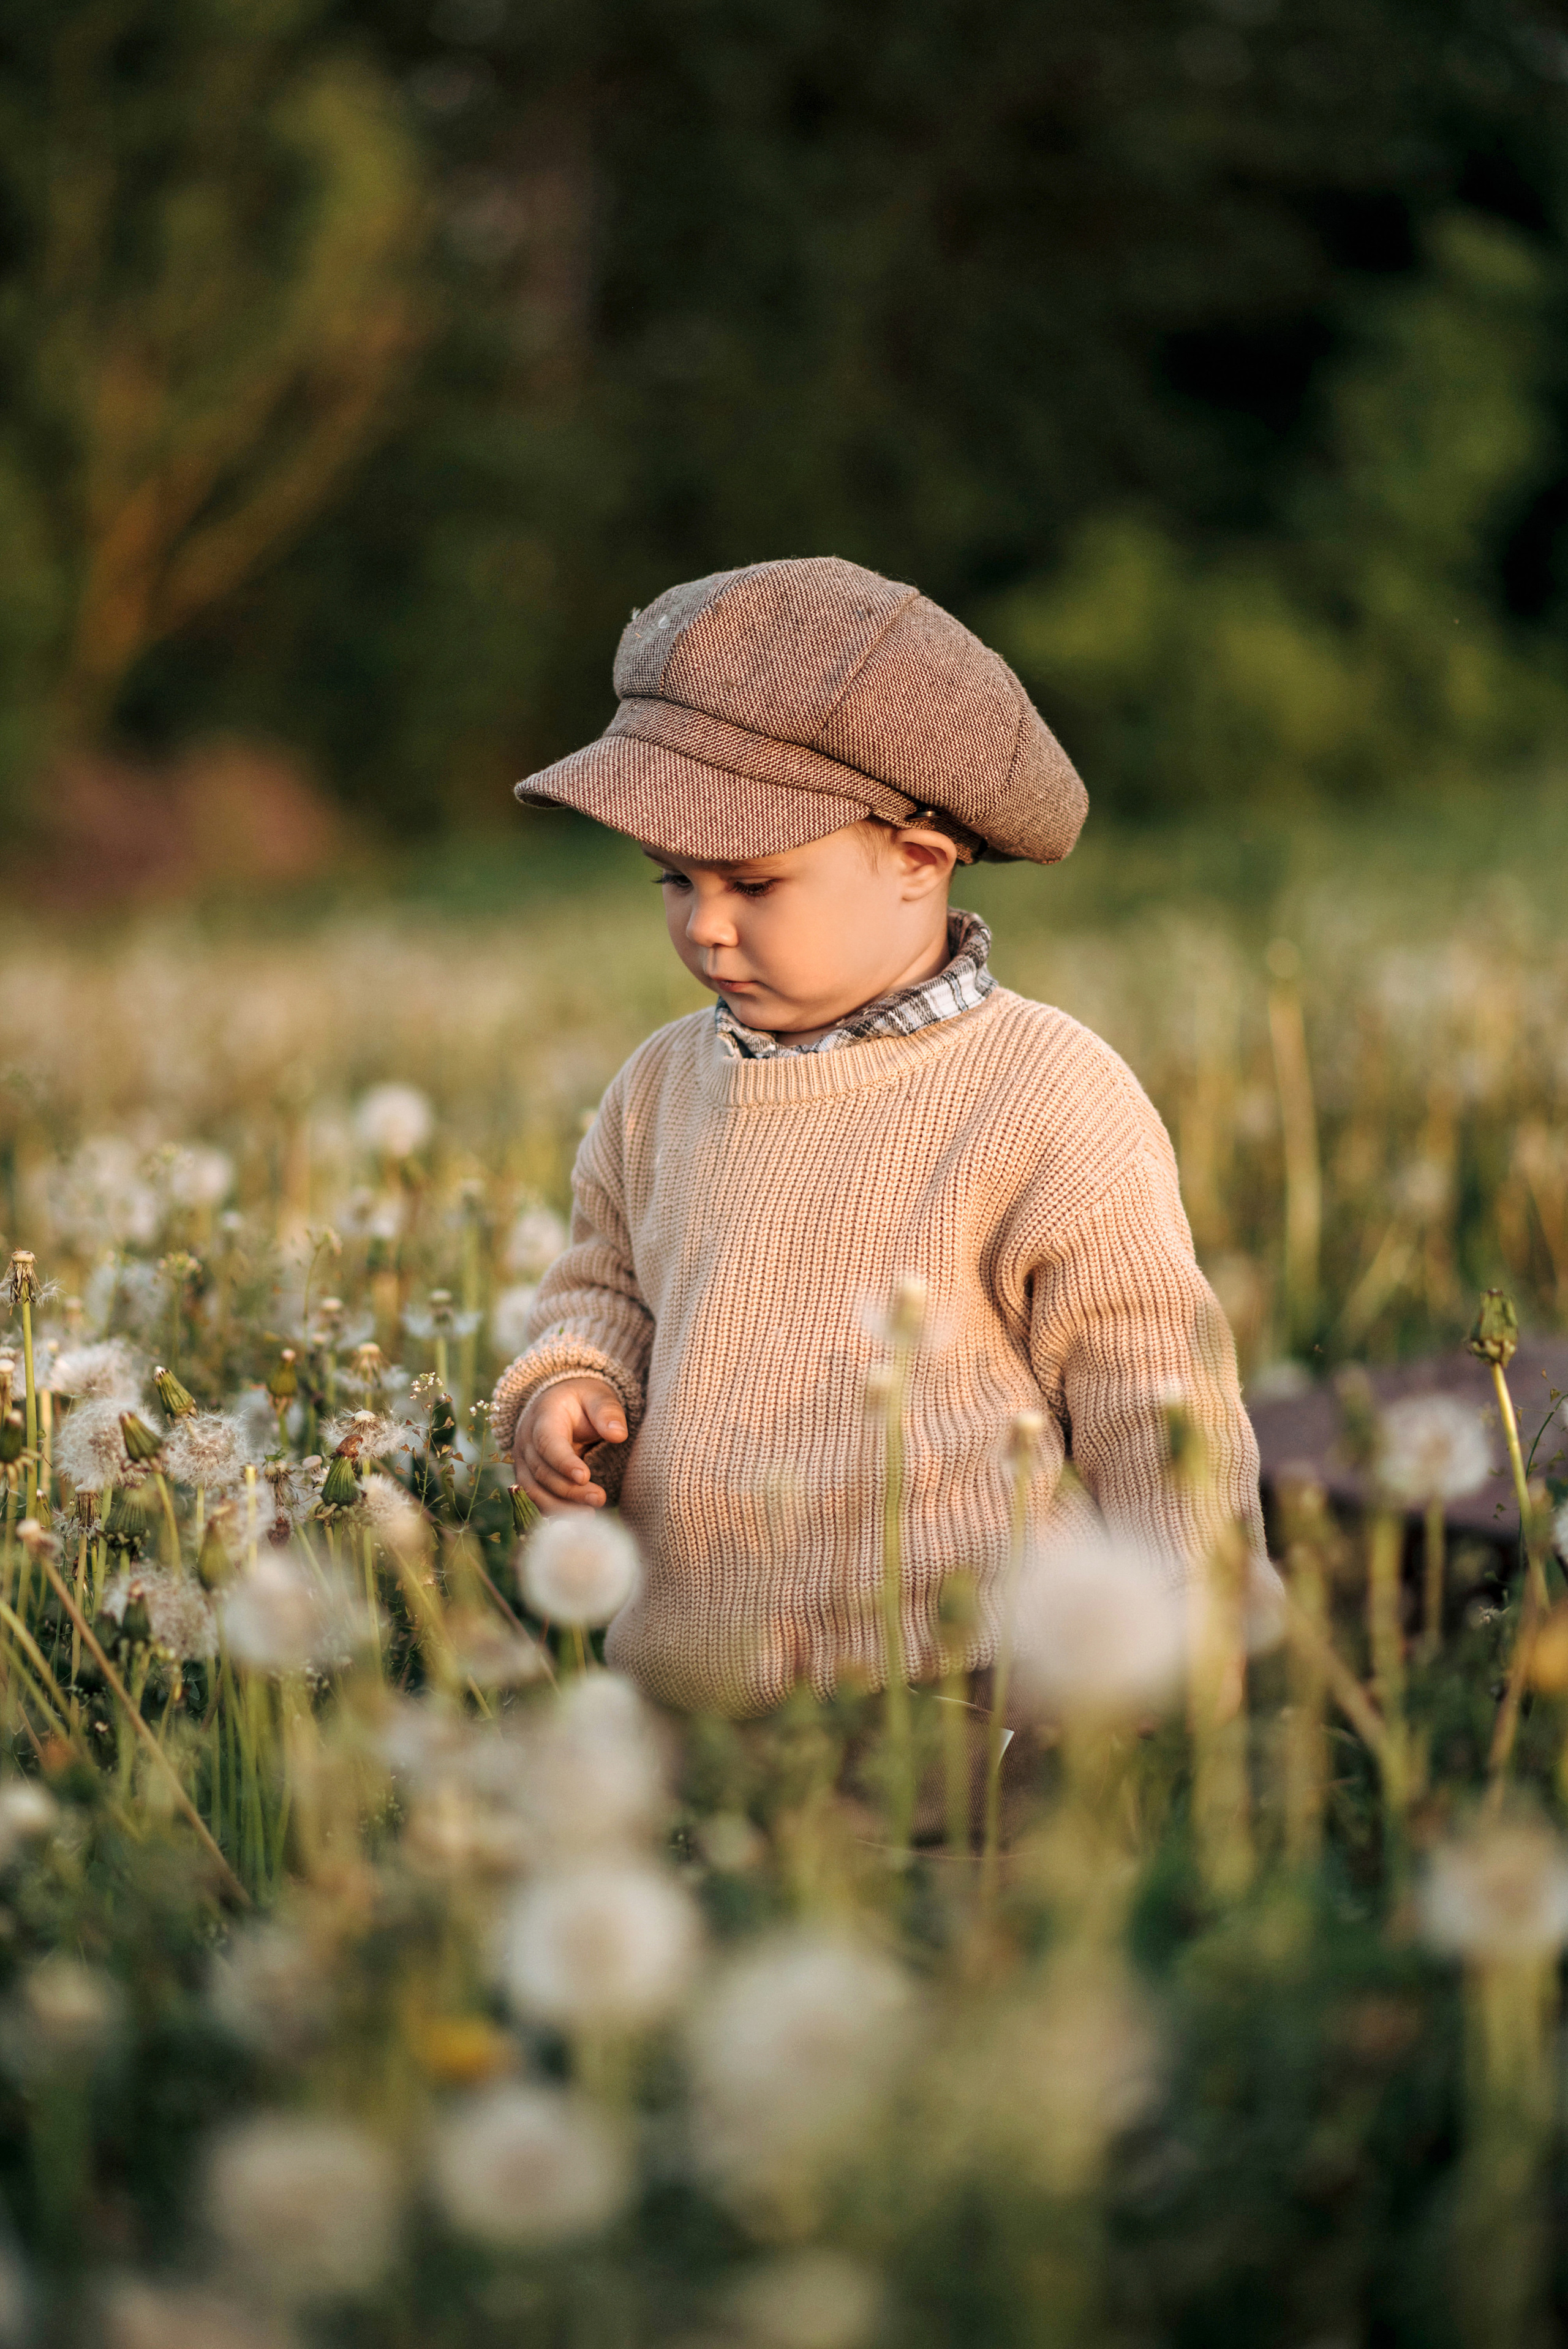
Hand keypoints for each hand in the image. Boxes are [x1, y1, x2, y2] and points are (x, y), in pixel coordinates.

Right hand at [511, 1377, 627, 1511]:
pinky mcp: (527, 1478)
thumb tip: (619, 1434)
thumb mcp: (598, 1396)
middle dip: (569, 1490)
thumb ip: (607, 1412)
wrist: (557, 1405)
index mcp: (543, 1417)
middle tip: (599, 1499)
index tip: (585, 1476)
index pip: (547, 1442)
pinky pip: (534, 1499)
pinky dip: (551, 1513)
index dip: (563, 1462)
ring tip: (589, 1517)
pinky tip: (573, 1523)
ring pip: (533, 1491)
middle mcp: (526, 1441)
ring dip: (559, 1507)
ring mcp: (523, 1462)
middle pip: (542, 1471)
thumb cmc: (582, 1401)